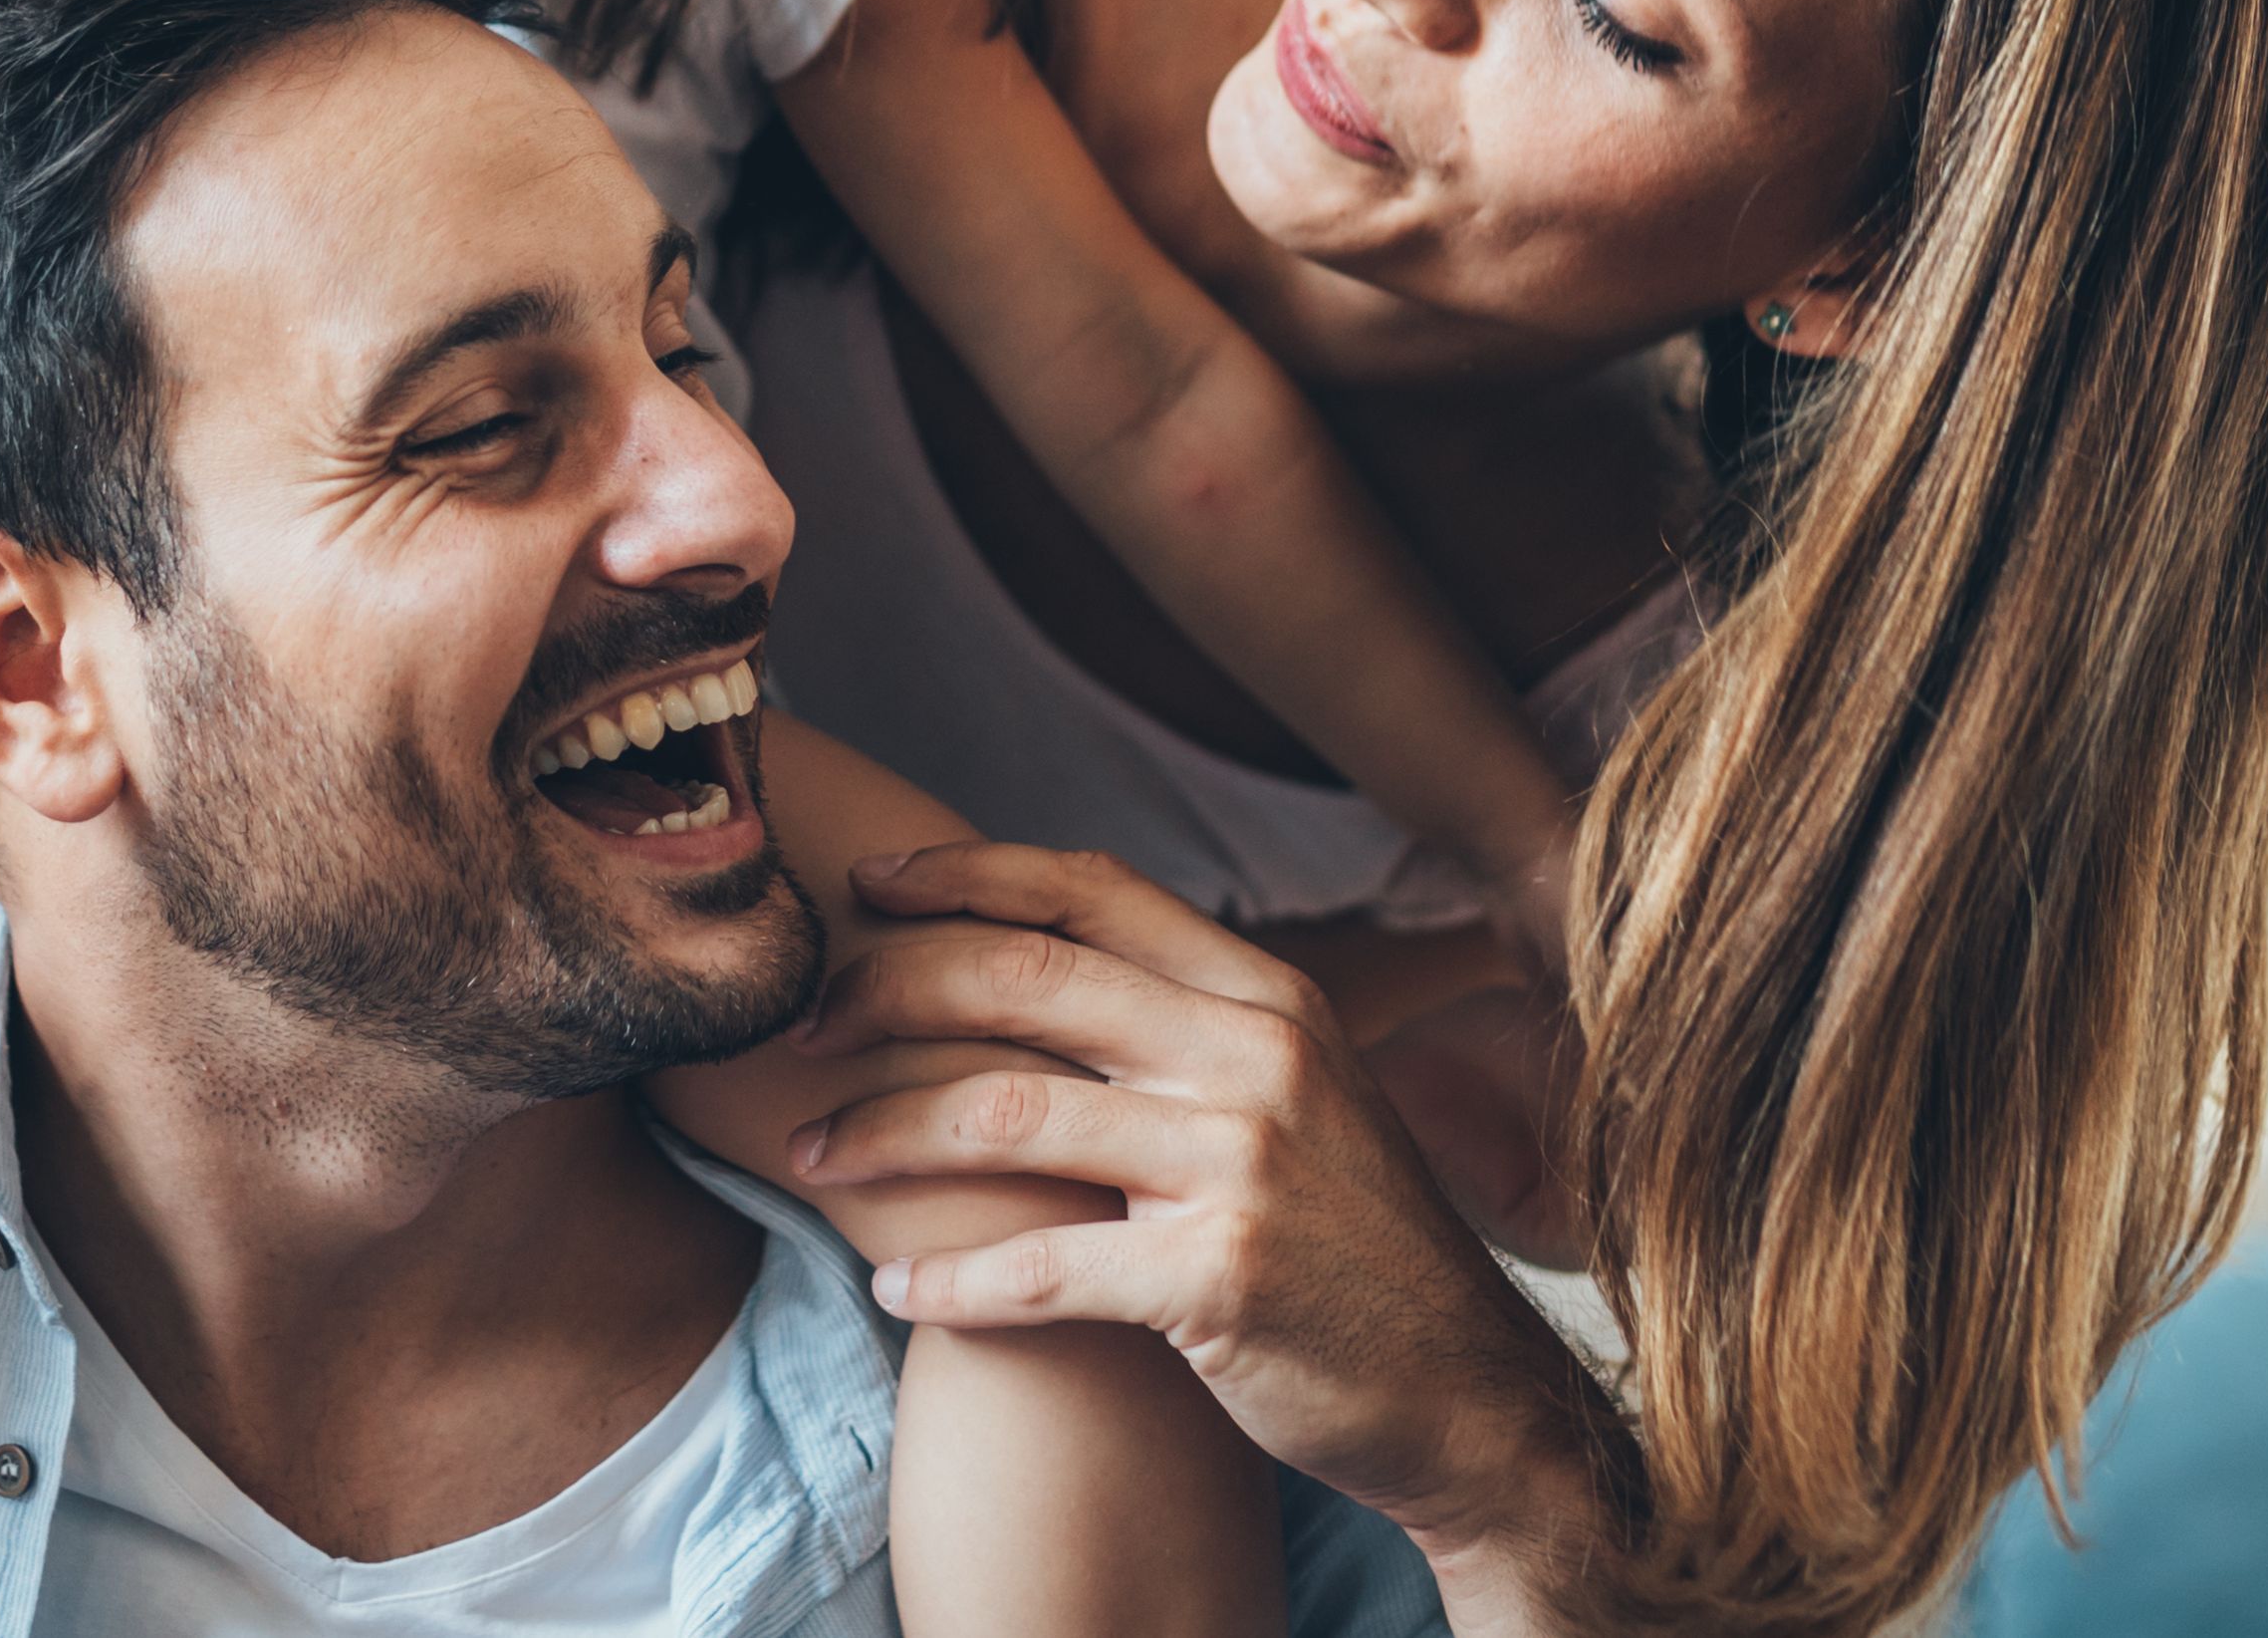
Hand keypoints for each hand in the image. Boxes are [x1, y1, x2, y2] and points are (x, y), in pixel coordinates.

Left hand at [783, 843, 1636, 1602]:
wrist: (1464, 1395)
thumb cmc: (1350, 1246)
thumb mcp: (1296, 1096)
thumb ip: (1183, 1024)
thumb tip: (1027, 955)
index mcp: (1268, 995)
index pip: (1090, 888)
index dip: (964, 872)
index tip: (865, 883)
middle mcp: (1257, 1057)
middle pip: (1024, 977)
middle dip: (884, 990)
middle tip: (803, 1030)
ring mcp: (1241, 1167)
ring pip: (1004, 1112)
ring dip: (879, 1134)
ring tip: (811, 1157)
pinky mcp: (1218, 1280)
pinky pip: (1038, 1267)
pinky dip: (949, 1283)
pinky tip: (897, 1292)